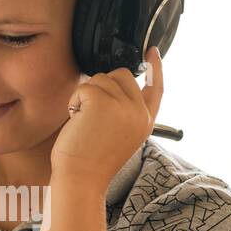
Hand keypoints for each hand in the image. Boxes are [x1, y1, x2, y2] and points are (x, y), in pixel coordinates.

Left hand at [51, 45, 162, 192]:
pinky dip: (74, 101)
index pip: (156, 88)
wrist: (81, 179)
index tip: (153, 52)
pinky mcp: (102, 102)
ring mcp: (123, 106)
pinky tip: (77, 120)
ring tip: (85, 123)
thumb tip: (112, 85)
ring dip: (86, 97)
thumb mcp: (120, 135)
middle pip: (122, 75)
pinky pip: (84, 88)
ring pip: (101, 79)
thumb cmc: (92, 162)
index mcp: (146, 122)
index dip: (155, 68)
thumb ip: (124, 111)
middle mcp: (139, 112)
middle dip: (103, 87)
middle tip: (93, 114)